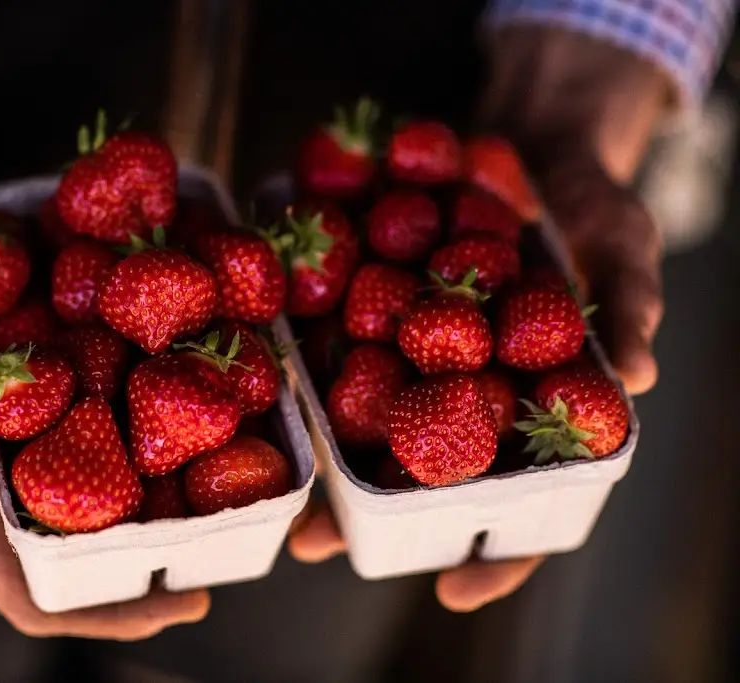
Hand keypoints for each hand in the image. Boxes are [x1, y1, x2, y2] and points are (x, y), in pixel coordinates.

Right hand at [0, 100, 208, 638]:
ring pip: (96, 496)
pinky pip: (94, 430)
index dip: (102, 611)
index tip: (180, 601)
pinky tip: (189, 406)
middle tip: (227, 538)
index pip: (26, 591)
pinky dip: (142, 430)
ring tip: (229, 480)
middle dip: (149, 560)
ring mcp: (17, 445)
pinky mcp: (35, 403)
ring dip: (158, 497)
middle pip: (79, 555)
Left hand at [290, 25, 668, 610]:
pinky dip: (308, 357)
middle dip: (366, 513)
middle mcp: (468, 389)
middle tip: (316, 545)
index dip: (494, 549)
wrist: (532, 145)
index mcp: (533, 402)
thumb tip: (637, 377)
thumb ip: (627, 304)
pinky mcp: (378, 305)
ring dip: (318, 451)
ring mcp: (417, 351)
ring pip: (365, 415)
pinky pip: (340, 336)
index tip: (452, 590)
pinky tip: (266, 371)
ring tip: (264, 481)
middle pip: (418, 471)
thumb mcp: (623, 246)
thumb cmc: (593, 211)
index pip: (523, 499)